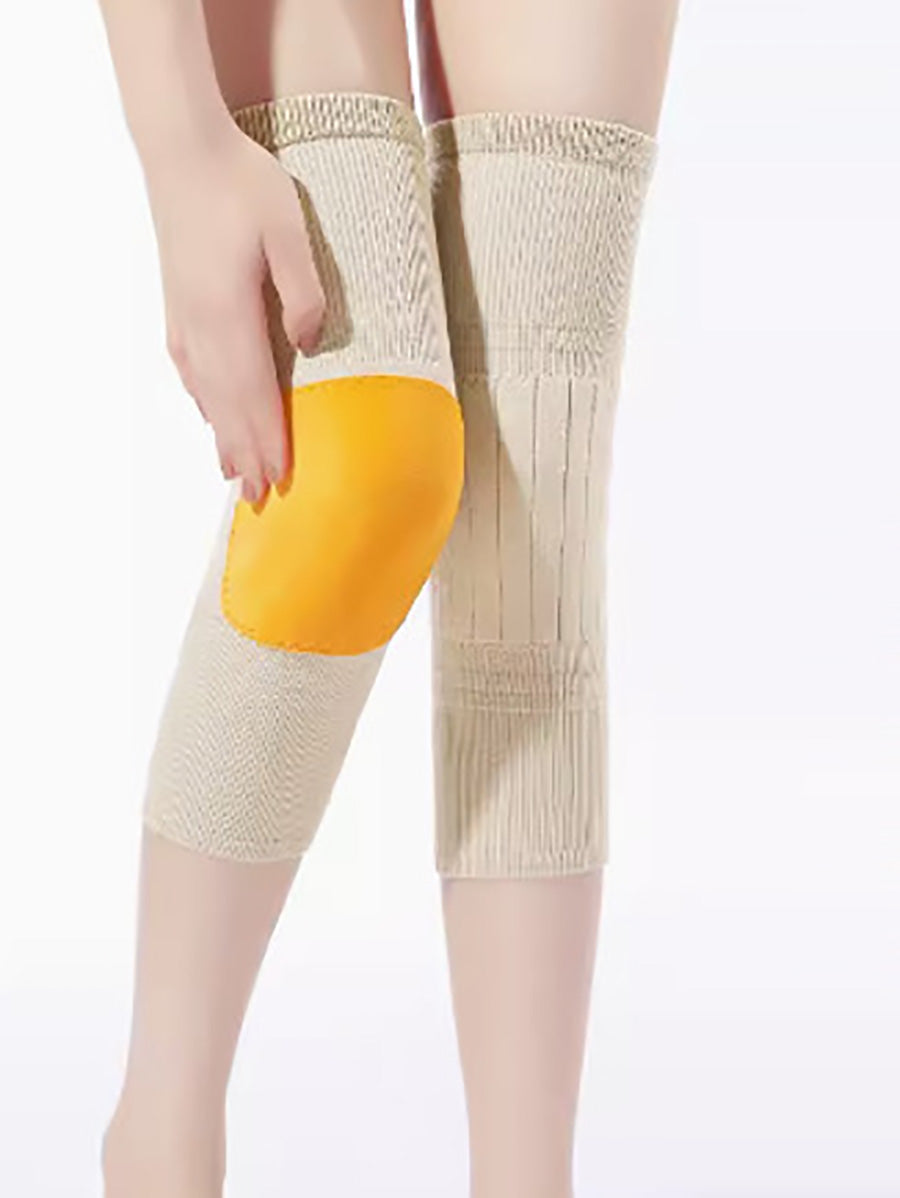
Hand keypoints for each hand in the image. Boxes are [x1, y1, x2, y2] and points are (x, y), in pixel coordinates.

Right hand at [145, 123, 324, 502]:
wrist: (183, 150)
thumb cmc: (242, 183)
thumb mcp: (288, 229)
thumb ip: (303, 290)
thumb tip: (311, 345)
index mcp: (229, 314)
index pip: (254, 394)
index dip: (268, 440)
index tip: (281, 480)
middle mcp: (200, 327)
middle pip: (227, 405)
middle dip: (246, 454)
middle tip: (261, 499)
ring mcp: (184, 318)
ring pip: (206, 393)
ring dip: (223, 436)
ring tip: (235, 475)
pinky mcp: (178, 306)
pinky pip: (192, 370)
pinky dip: (205, 402)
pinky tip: (210, 414)